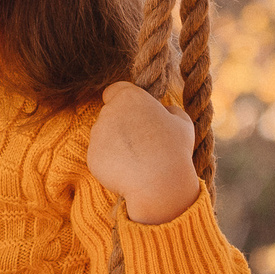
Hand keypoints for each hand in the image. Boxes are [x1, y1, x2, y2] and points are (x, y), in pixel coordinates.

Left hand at [86, 83, 199, 225]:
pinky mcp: (91, 155)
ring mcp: (97, 134)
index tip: (134, 112)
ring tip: (138, 158)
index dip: (123, 100)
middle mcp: (109, 112)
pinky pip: (100, 155)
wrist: (159, 183)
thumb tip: (165, 110)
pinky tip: (128, 169)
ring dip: (116, 142)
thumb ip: (170, 110)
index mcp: (130, 97)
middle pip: (110, 113)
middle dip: (122, 123)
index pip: (114, 90)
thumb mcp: (182, 123)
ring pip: (103, 134)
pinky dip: (111, 161)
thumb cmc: (174, 150)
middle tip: (142, 140)